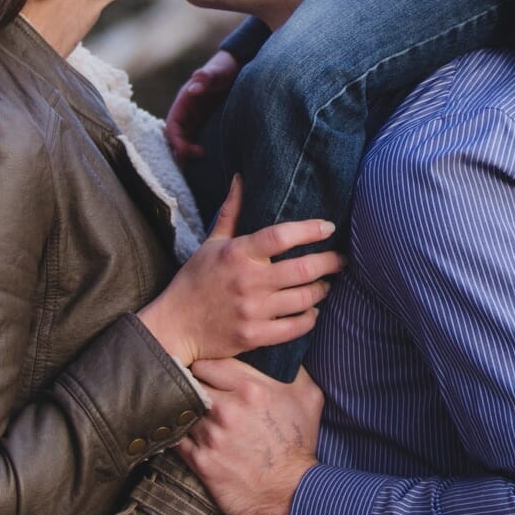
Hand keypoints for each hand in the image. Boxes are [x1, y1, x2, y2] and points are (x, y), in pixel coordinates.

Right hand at [138, 176, 343, 365]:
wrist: (174, 326)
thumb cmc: (194, 280)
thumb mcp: (211, 243)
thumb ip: (230, 212)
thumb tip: (240, 178)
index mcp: (237, 253)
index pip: (281, 236)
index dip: (310, 230)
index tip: (329, 227)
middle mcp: (248, 281)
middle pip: (304, 269)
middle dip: (330, 262)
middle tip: (340, 259)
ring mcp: (252, 311)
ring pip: (305, 298)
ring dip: (322, 289)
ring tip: (325, 284)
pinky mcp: (254, 336)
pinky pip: (295, 327)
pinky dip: (310, 317)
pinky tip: (312, 311)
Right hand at [165, 49, 241, 159]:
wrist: (237, 66)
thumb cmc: (224, 68)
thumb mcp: (217, 72)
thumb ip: (206, 78)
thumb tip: (193, 89)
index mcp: (184, 100)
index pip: (173, 124)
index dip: (176, 140)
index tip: (188, 151)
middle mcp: (188, 110)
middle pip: (177, 135)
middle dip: (182, 149)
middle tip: (200, 155)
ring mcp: (197, 116)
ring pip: (186, 138)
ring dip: (190, 150)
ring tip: (204, 159)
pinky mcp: (207, 121)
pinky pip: (198, 137)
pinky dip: (198, 146)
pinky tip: (210, 154)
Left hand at [180, 358, 323, 514]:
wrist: (292, 493)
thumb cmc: (300, 444)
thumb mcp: (308, 397)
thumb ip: (292, 368)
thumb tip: (281, 351)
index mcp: (251, 388)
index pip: (209, 363)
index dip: (208, 367)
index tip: (209, 373)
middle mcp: (227, 409)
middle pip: (191, 382)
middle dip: (194, 384)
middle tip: (199, 390)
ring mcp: (211, 436)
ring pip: (184, 409)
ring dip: (188, 410)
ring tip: (195, 413)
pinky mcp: (201, 461)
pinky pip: (178, 439)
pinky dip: (181, 434)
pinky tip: (189, 434)